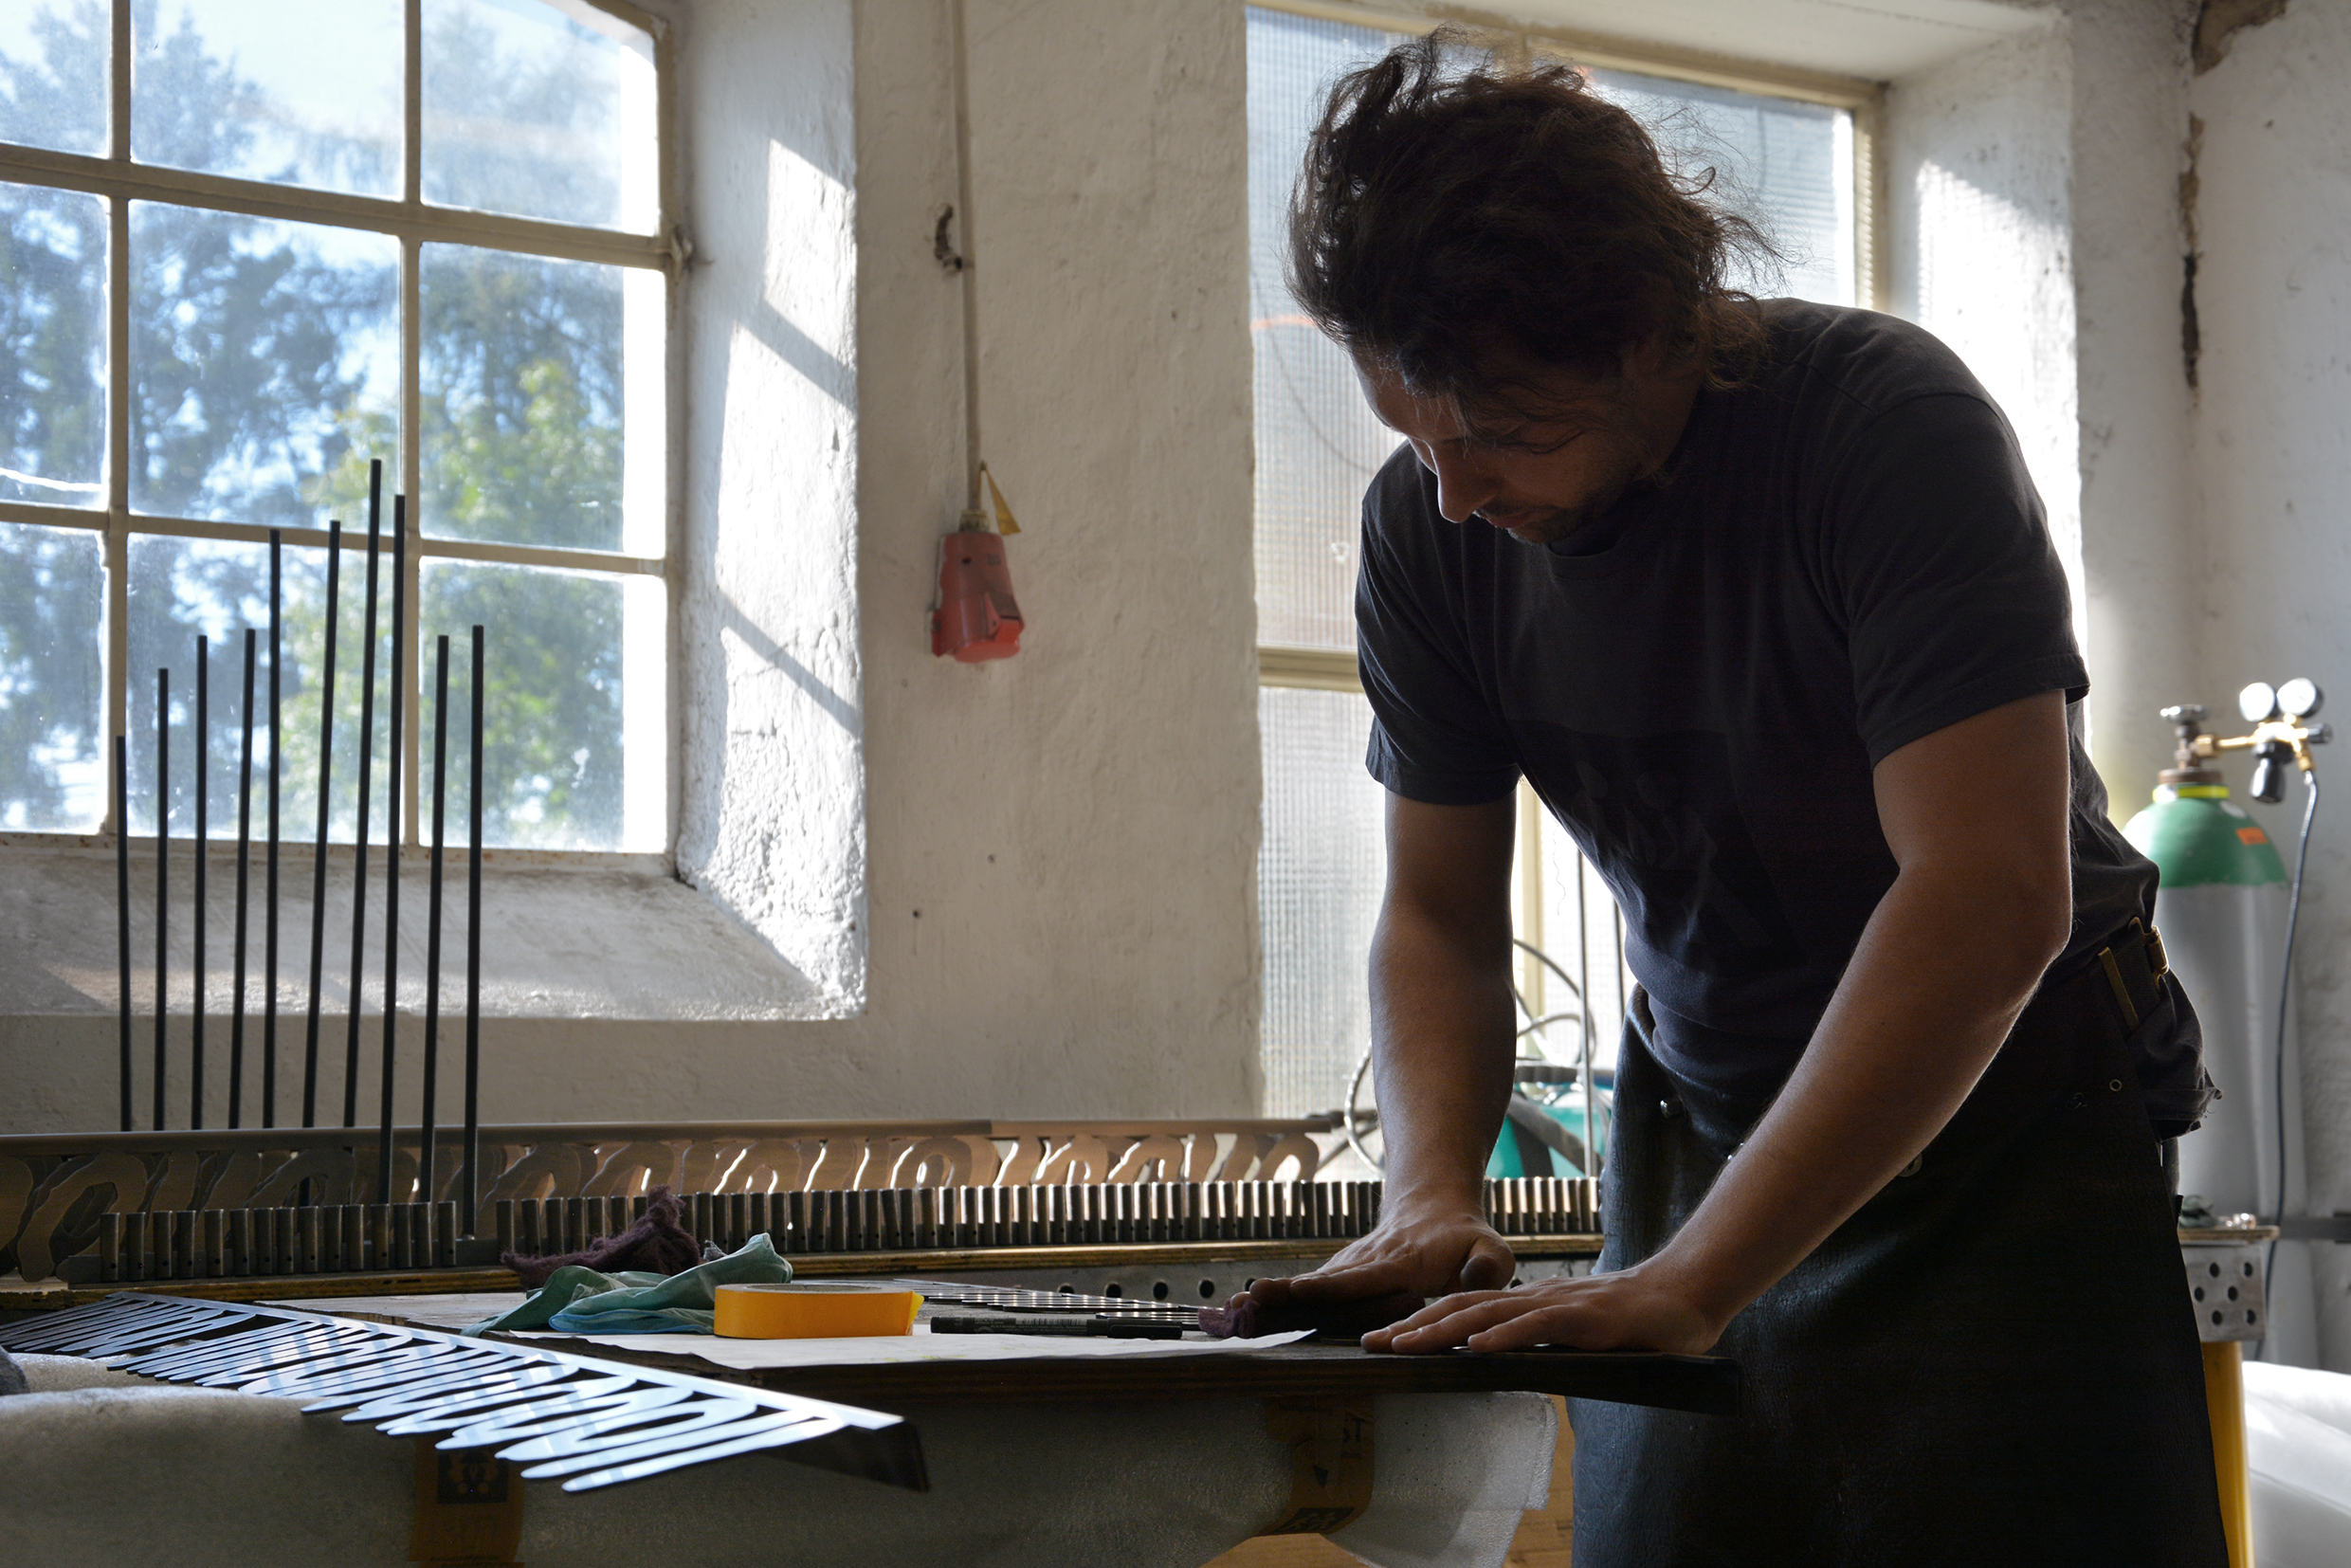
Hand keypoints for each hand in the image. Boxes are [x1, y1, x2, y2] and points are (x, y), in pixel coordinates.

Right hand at [1248, 1201, 1514, 1310]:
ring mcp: (1352, 1266)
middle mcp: (1368, 1262)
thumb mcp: (1492, 1250)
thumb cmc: (1466, 1238)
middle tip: (1249, 1298)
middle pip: (1323, 1282)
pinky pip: (1313, 1289)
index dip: (1331, 1289)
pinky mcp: (1343, 1272)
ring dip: (1275, 1296)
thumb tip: (1473, 1283)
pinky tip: (1251, 1312)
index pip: (1361, 1279)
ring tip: (1236, 1308)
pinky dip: (1282, 1299)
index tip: (1300, 1293)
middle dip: (1287, 1291)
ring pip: (1312, 1285)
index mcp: (1401, 1263)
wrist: (1434, 1206)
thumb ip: (1488, 1268)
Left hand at [1361, 1257, 1724, 1356]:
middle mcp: (1532, 1300)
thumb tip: (1503, 1369)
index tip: (1383, 1340)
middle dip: (1412, 1326)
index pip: (1463, 1313)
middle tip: (1369, 1342)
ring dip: (1441, 1331)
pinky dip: (1503, 1338)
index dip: (1420, 1324)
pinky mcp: (1584, 1319)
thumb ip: (1540, 1347)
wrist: (1682, 1296)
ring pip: (1487, 1315)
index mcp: (1526, 1305)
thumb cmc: (1630, 1324)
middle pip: (1460, 1310)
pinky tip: (1475, 1349)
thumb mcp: (1572, 1338)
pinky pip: (1536, 1328)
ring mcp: (1556, 1306)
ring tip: (1402, 1345)